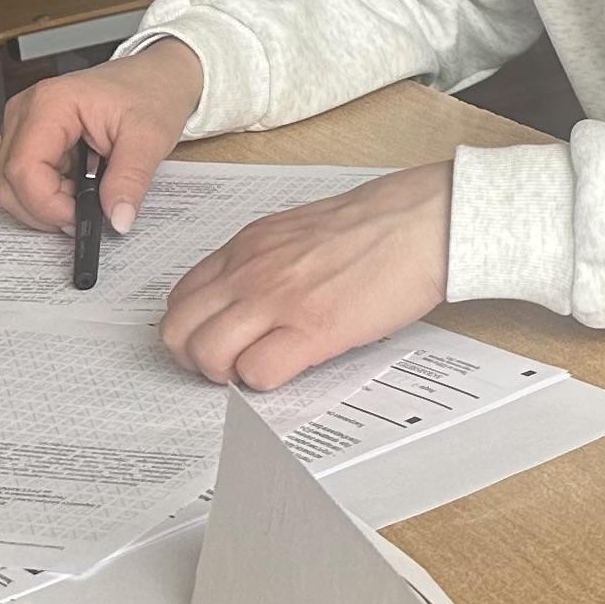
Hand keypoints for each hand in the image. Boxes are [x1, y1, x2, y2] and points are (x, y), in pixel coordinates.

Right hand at [0, 41, 205, 232]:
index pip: (24, 168)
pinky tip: (80, 186)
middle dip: (46, 210)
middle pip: (8, 183)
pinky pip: (23, 182)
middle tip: (88, 212)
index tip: (81, 219)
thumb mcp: (151, 137)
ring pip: (11, 187)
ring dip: (48, 205)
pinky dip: (50, 196)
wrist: (157, 77)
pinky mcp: (28, 139)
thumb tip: (117, 219)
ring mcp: (22, 126)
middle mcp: (25, 112)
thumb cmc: (151, 93)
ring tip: (90, 193)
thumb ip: (131, 180)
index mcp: (49, 103)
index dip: (47, 205)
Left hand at [160, 164, 452, 388]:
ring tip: (257, 369)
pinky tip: (291, 368)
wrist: (427, 221)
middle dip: (195, 358)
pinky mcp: (313, 329)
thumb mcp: (300, 231)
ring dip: (225, 374)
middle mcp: (251, 271)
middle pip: (177, 330)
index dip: (192, 329)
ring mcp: (278, 300)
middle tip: (226, 364)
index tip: (216, 339)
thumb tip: (250, 300)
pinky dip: (264, 382)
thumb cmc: (379, 225)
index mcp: (249, 246)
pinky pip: (256, 373)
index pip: (181, 298)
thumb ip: (266, 260)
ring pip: (206, 355)